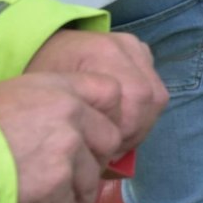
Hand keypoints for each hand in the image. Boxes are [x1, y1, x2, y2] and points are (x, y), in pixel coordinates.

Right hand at [0, 73, 126, 202]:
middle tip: (84, 174)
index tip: (100, 132)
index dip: (110, 114)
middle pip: (109, 140)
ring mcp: (64, 152)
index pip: (109, 92)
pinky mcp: (52, 188)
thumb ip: (45, 104)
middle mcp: (69, 116)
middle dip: (98, 161)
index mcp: (58, 88)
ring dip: (82, 197)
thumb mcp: (11, 96)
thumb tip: (58, 123)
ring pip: (90, 180)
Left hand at [26, 30, 165, 150]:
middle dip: (136, 131)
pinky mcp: (143, 56)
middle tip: (113, 151)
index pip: (135, 95)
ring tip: (118, 138)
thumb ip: (81, 121)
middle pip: (150, 97)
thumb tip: (108, 155)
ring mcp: (137, 49)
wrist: (46, 52)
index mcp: (102, 51)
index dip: (126, 130)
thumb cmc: (45, 82)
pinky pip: (155, 92)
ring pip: (158, 97)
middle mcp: (126, 46)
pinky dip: (143, 114)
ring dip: (142, 124)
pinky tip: (123, 122)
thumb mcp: (53, 103)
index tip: (105, 152)